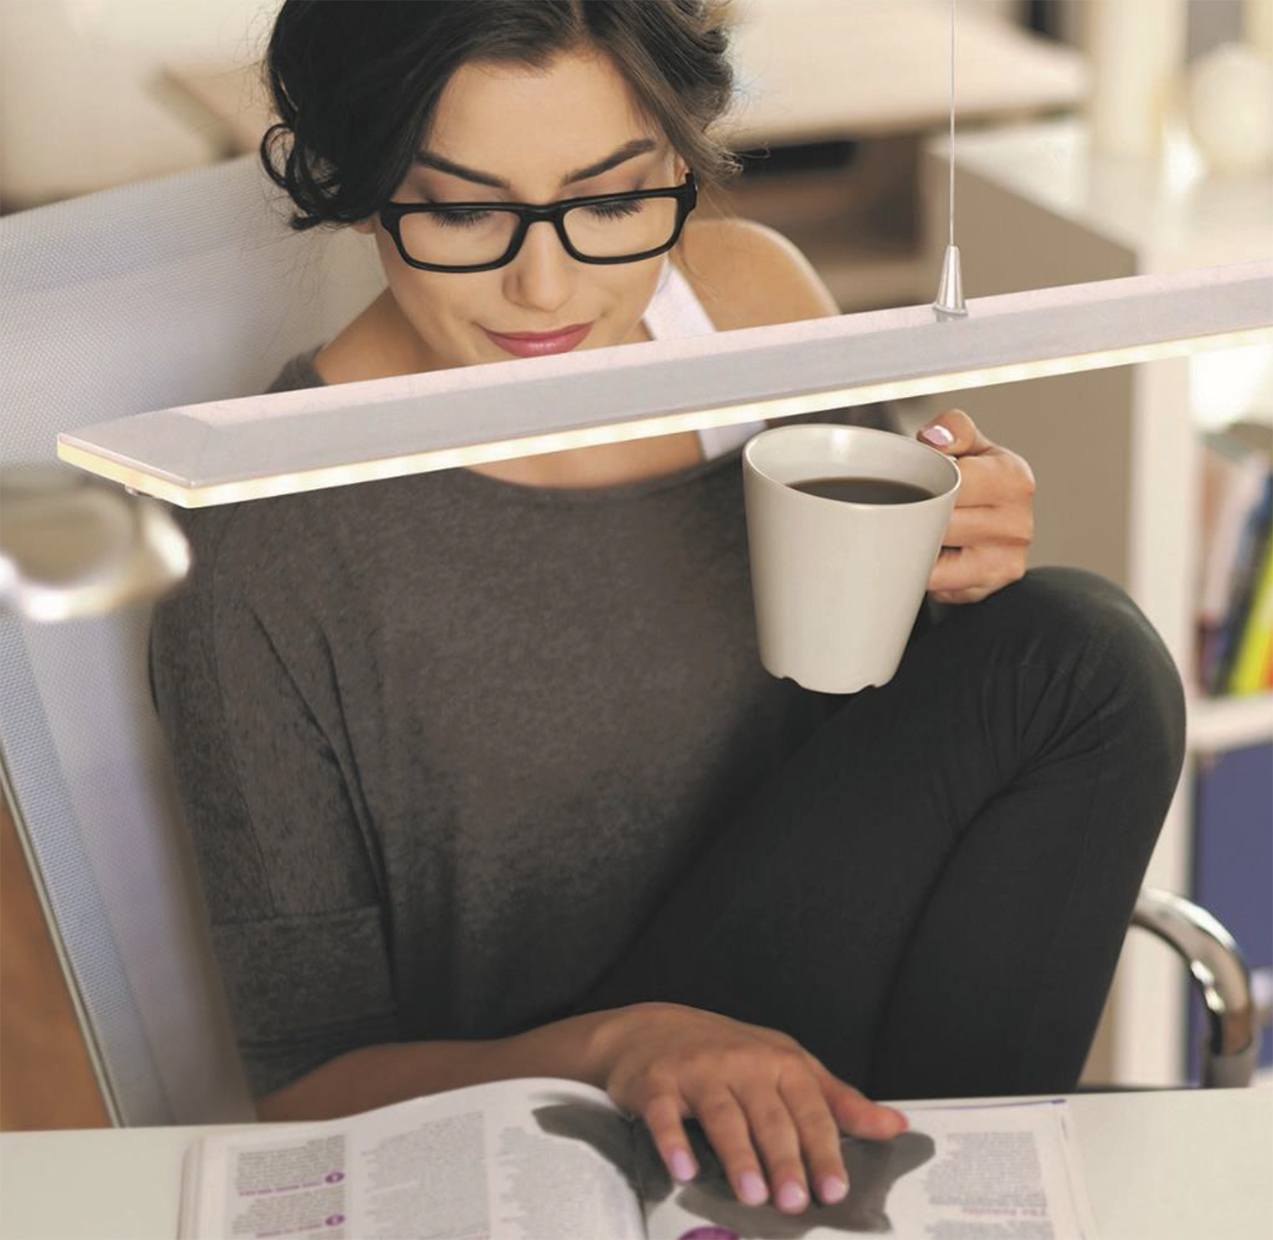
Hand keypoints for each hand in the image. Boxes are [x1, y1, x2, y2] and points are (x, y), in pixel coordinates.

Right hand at [593, 1001, 907, 1213]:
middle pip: (768, 1115)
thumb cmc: (730, 1054)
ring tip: (752, 1194)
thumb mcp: (788, 1066)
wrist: (654, 1029)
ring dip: (738, 1156)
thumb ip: (838, 1101)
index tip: (835, 1188)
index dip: (823, 1149)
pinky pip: (665, 1113)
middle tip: (794, 1201)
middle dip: (784, 1159)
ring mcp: (698, 1071)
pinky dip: (673, 1140)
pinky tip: (683, 1169)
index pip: (809, 1108)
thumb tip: (894, 1125)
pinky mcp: (657, 1083)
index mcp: (780, 1062)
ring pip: (723, 1115)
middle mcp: (742, 1063)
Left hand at [917, 409, 1035, 604]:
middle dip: (911, 518)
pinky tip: (923, 555)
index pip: (953, 483)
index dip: (921, 484)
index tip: (906, 485)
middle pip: (940, 524)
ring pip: (934, 559)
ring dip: (912, 548)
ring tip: (905, 532)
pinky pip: (937, 584)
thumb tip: (935, 439)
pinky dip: (922, 571)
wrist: (995, 521)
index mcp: (1013, 479)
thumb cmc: (978, 481)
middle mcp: (1016, 523)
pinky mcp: (986, 588)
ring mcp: (1004, 561)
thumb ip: (953, 428)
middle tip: (892, 511)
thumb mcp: (969, 443)